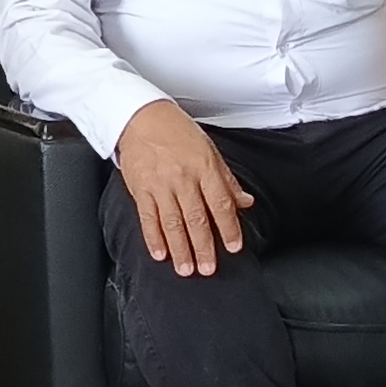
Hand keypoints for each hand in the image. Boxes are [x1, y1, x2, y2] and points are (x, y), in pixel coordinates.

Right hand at [114, 100, 254, 275]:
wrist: (141, 117)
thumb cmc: (176, 132)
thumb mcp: (209, 150)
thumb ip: (227, 180)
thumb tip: (245, 202)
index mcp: (204, 167)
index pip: (221, 203)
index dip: (229, 228)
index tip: (233, 247)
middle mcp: (183, 178)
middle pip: (196, 219)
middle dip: (204, 247)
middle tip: (208, 269)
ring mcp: (160, 185)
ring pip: (173, 223)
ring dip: (181, 249)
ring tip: (186, 269)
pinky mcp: (140, 189)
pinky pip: (148, 218)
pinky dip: (154, 238)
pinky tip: (160, 254)